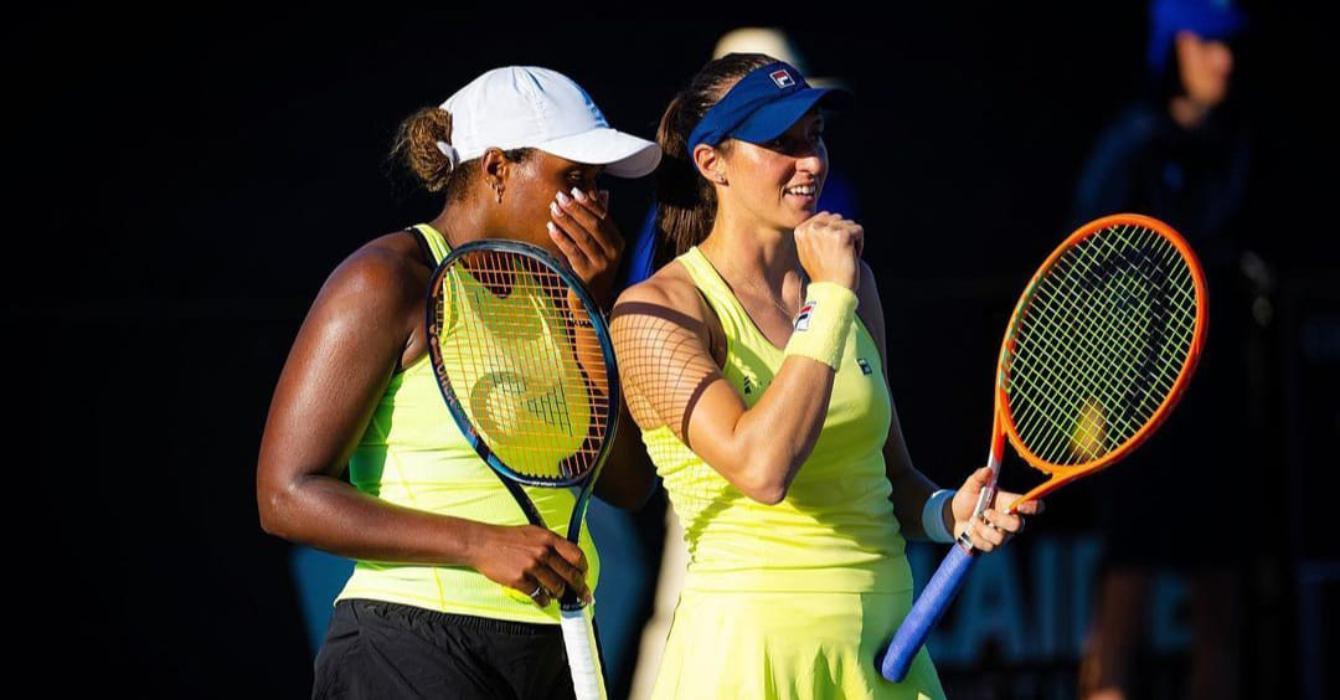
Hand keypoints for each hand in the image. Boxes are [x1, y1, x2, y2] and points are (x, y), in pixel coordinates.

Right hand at [470, 523, 590, 607]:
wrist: (483, 543)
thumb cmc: (507, 538)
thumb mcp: (534, 532)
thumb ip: (551, 544)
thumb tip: (567, 559)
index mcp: (549, 539)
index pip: (576, 556)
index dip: (583, 569)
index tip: (584, 576)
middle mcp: (543, 552)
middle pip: (570, 575)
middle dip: (579, 588)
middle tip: (582, 595)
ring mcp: (532, 566)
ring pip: (556, 588)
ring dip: (558, 594)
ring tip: (556, 594)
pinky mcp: (520, 580)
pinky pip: (539, 596)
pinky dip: (543, 600)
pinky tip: (542, 599)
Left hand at [548, 188, 622, 307]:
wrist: (591, 302)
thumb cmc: (593, 269)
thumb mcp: (599, 247)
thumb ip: (596, 224)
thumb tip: (590, 195)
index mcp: (618, 242)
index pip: (604, 217)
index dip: (589, 203)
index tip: (575, 191)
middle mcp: (613, 253)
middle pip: (593, 225)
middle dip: (576, 209)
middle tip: (560, 196)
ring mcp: (602, 265)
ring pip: (583, 238)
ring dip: (567, 221)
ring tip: (554, 209)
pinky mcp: (588, 276)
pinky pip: (573, 253)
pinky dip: (561, 239)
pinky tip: (551, 228)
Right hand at [793, 211, 862, 290]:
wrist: (832, 292)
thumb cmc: (824, 274)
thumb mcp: (809, 252)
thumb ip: (814, 233)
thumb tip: (826, 216)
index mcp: (801, 230)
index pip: (825, 217)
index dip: (831, 234)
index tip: (828, 252)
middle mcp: (812, 227)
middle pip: (838, 218)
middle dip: (842, 235)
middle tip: (836, 256)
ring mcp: (827, 230)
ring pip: (849, 224)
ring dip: (851, 241)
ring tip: (842, 258)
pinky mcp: (843, 235)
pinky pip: (858, 230)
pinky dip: (859, 245)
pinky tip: (850, 258)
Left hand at [949, 466, 1044, 551]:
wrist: (954, 518)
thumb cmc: (967, 501)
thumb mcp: (970, 487)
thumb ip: (978, 478)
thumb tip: (988, 470)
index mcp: (1009, 503)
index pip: (1032, 506)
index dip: (1033, 506)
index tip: (1020, 505)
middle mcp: (1010, 520)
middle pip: (1018, 526)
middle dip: (999, 519)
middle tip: (985, 512)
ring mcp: (1002, 535)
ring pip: (1000, 538)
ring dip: (982, 528)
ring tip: (973, 520)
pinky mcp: (992, 546)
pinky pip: (988, 546)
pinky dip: (975, 537)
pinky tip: (971, 530)